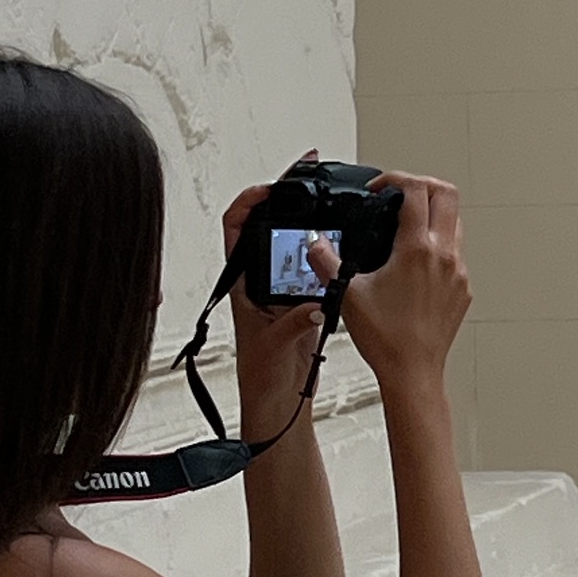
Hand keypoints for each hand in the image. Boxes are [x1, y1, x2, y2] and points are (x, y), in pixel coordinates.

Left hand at [224, 152, 326, 441]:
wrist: (276, 403)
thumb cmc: (260, 377)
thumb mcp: (273, 347)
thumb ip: (292, 325)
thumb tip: (312, 306)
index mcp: (244, 284)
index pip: (236, 229)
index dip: (248, 202)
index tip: (269, 188)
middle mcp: (261, 280)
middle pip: (266, 224)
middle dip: (286, 196)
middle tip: (307, 173)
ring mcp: (282, 288)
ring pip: (292, 241)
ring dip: (308, 219)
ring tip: (326, 195)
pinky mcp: (303, 299)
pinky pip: (314, 265)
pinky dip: (326, 249)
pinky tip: (341, 242)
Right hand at [306, 173, 469, 392]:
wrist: (412, 372)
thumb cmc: (386, 339)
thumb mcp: (347, 294)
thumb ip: (326, 261)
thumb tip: (315, 242)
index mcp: (416, 249)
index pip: (415, 190)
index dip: (395, 179)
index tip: (379, 188)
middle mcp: (443, 255)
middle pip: (446, 194)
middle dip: (421, 185)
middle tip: (399, 194)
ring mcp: (458, 271)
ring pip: (455, 222)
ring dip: (433, 214)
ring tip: (407, 226)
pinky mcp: (462, 289)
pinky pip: (456, 253)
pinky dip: (438, 245)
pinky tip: (415, 263)